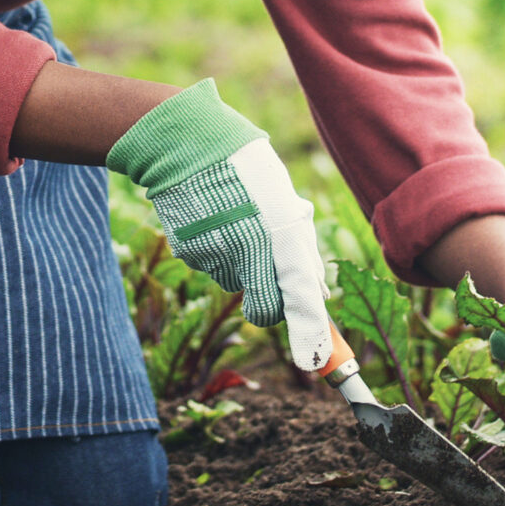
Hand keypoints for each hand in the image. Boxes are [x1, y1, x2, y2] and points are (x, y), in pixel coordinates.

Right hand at [106, 79, 332, 371]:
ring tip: (235, 219)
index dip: (309, 334)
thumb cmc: (247, 168)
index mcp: (281, 233)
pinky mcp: (189, 253)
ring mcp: (215, 255)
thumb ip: (301, 248)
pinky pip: (211, 266)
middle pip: (263, 310)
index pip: (300, 297)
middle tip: (269, 274)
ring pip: (235, 282)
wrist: (187, 144)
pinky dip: (215, 251)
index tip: (314, 362)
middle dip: (270, 305)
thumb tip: (317, 293)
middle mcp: (249, 251)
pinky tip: (212, 218)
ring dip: (240, 264)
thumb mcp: (284, 199)